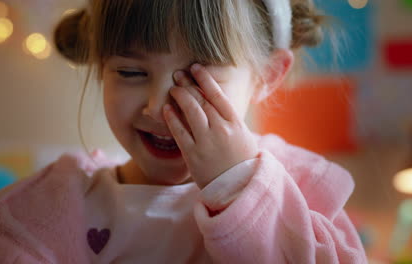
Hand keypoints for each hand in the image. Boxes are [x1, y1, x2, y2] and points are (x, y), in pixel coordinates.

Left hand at [163, 64, 257, 188]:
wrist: (238, 189)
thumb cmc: (242, 162)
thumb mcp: (244, 136)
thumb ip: (231, 119)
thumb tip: (218, 102)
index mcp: (235, 123)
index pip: (218, 94)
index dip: (205, 79)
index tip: (195, 68)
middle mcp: (221, 129)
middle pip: (202, 100)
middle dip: (188, 84)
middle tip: (178, 74)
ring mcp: (206, 142)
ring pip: (191, 111)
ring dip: (180, 96)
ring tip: (172, 88)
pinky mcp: (193, 155)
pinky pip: (180, 132)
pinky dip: (172, 118)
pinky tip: (167, 109)